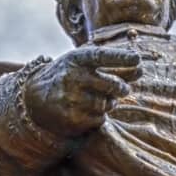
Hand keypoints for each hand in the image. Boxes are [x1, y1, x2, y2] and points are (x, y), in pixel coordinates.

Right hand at [23, 44, 141, 136]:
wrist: (35, 97)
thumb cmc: (69, 76)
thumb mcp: (84, 65)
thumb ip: (112, 66)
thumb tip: (140, 68)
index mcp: (76, 59)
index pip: (101, 56)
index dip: (121, 58)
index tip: (137, 59)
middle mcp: (72, 77)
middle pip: (112, 85)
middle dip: (122, 88)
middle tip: (124, 89)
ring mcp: (70, 99)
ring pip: (106, 104)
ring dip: (108, 103)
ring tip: (98, 99)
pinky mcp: (71, 119)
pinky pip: (99, 119)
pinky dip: (99, 116)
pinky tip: (86, 109)